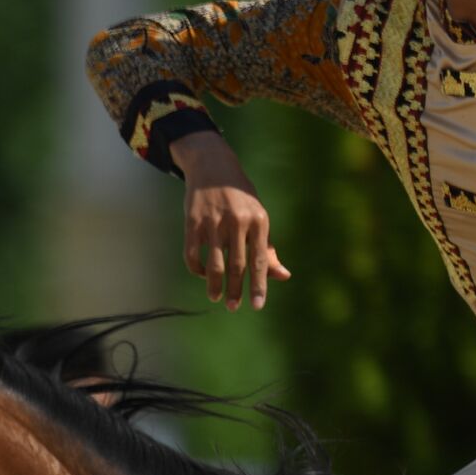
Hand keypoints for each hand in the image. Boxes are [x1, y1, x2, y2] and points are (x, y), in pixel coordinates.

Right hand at [170, 131, 290, 310]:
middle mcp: (237, 221)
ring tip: (216, 297)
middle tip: (233, 307)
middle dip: (235, 291)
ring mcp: (214, 222)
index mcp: (259, 221)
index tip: (257, 305)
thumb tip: (283, 276)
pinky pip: (193, 254)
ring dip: (214, 285)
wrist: (213, 167)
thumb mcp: (259, 218)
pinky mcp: (193, 222)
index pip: (260, 260)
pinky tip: (203, 274)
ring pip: (214, 264)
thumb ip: (267, 249)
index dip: (259, 285)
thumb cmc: (242, 198)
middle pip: (237, 266)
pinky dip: (197, 269)